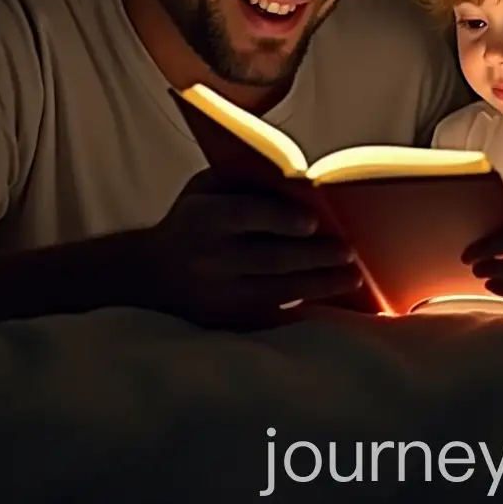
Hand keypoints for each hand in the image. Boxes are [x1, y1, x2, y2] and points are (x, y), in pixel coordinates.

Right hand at [136, 169, 362, 328]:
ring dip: (320, 285)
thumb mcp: (204, 189)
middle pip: (271, 258)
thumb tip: (297, 183)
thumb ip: (243, 181)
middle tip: (350, 252)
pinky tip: (332, 302)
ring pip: (278, 291)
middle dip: (315, 256)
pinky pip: (273, 317)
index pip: (246, 216)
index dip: (281, 219)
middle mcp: (209, 258)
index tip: (314, 221)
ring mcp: (217, 295)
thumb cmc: (191, 220)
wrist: (149, 276)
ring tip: (353, 278)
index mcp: (203, 218)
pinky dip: (305, 310)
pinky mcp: (226, 322)